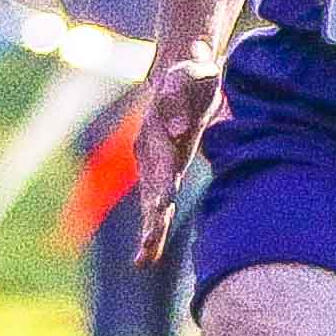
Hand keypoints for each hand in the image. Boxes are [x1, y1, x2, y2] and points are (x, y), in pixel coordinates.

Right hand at [131, 58, 219, 264]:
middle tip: (152, 237)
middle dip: (152, 214)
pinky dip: (150, 234)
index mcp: (158, 130)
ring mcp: (154, 166)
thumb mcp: (192, 74)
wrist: (182, 80)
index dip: (162, 180)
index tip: (163, 203)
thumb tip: (178, 130)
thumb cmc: (191, 77)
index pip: (160, 160)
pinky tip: (144, 261)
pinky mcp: (162, 177)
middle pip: (151, 187)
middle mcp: (150, 152)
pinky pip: (155, 209)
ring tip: (144, 258)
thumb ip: (179, 96)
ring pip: (150, 203)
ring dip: (149, 231)